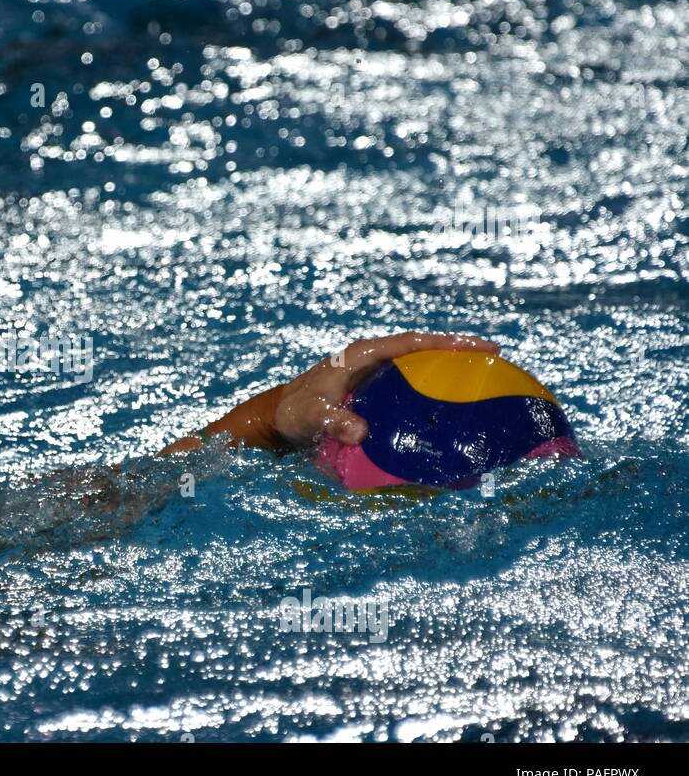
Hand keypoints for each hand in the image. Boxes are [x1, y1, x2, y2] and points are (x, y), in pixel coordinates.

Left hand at [273, 331, 501, 447]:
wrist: (278, 420)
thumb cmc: (294, 412)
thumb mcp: (311, 417)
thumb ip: (334, 422)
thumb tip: (362, 432)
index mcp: (362, 355)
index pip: (412, 343)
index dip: (447, 342)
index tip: (481, 346)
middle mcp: (373, 362)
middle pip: (424, 352)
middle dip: (459, 353)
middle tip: (497, 361)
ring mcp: (376, 378)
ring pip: (420, 371)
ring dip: (450, 374)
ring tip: (486, 384)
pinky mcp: (376, 396)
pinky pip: (410, 391)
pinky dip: (432, 396)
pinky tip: (452, 414)